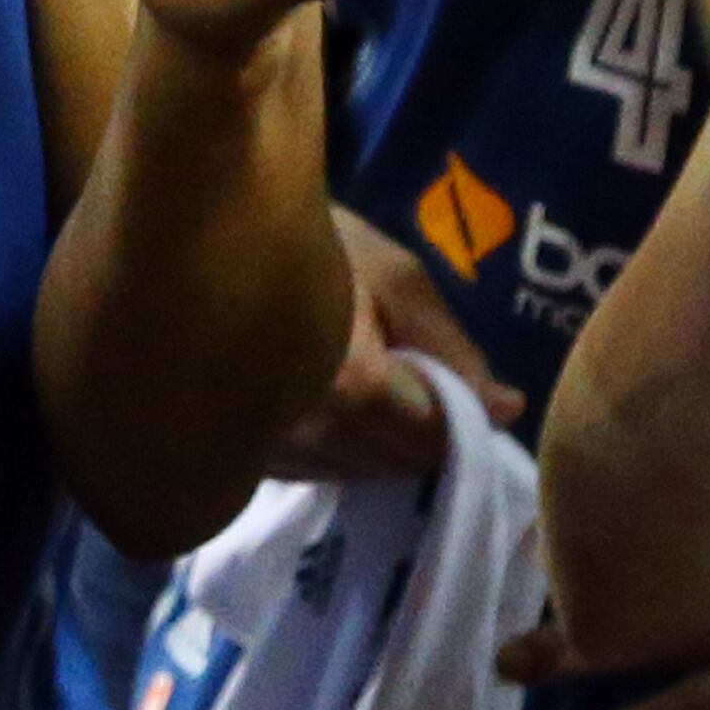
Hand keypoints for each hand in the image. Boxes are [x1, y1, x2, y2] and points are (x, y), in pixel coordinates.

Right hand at [268, 206, 525, 478]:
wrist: (205, 237)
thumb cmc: (308, 244)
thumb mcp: (395, 275)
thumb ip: (452, 346)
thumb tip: (503, 409)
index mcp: (348, 386)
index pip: (431, 438)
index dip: (465, 419)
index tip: (479, 390)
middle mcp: (304, 432)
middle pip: (395, 461)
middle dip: (424, 432)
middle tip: (423, 380)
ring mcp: (265, 449)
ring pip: (355, 471)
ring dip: (381, 444)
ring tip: (377, 389)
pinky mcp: (241, 454)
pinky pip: (312, 470)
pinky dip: (337, 448)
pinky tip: (331, 405)